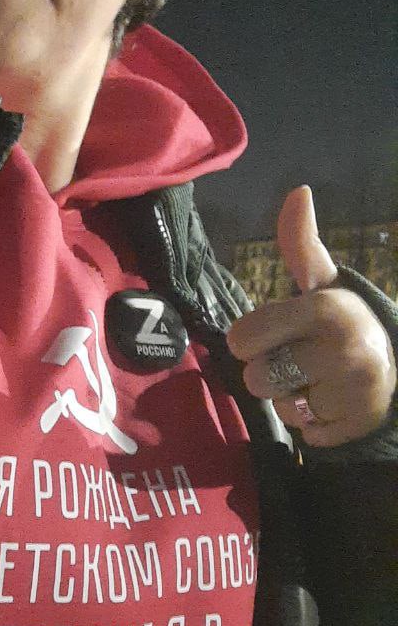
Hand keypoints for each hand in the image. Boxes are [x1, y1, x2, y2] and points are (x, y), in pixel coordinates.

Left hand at [226, 186, 396, 446]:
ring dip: (289, 399)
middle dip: (270, 372)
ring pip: (278, 408)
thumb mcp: (322, 283)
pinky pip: (303, 433)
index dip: (250, 340)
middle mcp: (341, 350)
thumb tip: (298, 192)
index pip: (243, 338)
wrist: (394, 368)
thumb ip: (300, 244)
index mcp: (324, 308)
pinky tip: (332, 404)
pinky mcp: (352, 428)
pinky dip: (312, 423)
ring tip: (317, 381)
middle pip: (256, 379)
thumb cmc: (340, 323)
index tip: (274, 334)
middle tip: (301, 360)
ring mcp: (351, 393)